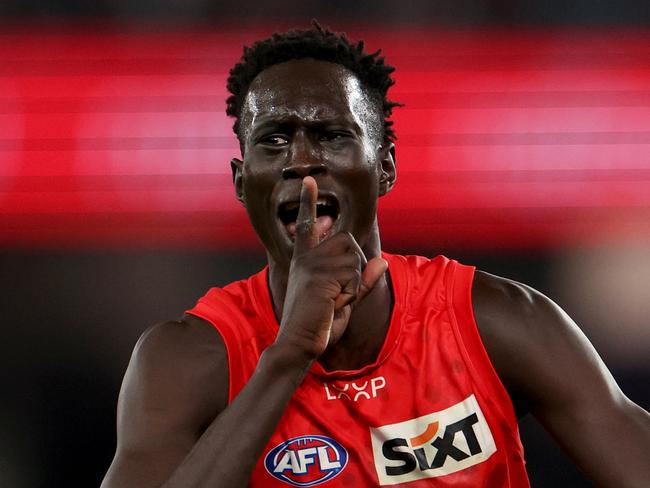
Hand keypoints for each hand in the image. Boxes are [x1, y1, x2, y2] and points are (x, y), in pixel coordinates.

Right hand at [275, 176, 387, 359]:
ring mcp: (312, 264)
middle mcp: (307, 257)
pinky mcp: (319, 274)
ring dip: (354, 283)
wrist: (300, 343)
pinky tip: (334, 303)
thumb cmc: (319, 324)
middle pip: (349, 243)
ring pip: (355, 258)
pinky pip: (354, 273)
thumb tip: (382, 262)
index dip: (309, 201)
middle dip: (355, 269)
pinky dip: (352, 291)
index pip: (308, 224)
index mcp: (306, 259)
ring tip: (334, 300)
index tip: (309, 180)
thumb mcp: (347, 301)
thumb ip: (364, 281)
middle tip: (338, 294)